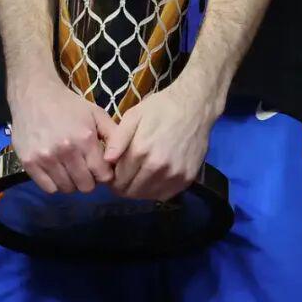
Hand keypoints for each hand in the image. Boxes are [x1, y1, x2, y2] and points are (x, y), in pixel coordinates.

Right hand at [9, 77, 115, 194]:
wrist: (36, 95)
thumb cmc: (69, 105)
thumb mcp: (97, 113)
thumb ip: (113, 135)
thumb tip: (121, 159)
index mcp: (85, 138)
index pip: (102, 175)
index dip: (105, 175)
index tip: (101, 169)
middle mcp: (66, 151)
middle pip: (85, 186)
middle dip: (90, 180)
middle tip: (86, 169)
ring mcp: (46, 158)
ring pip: (67, 189)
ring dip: (72, 182)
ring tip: (71, 169)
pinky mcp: (29, 163)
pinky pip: (48, 188)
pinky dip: (55, 184)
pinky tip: (57, 170)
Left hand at [103, 78, 220, 199]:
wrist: (195, 105)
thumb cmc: (161, 107)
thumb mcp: (134, 115)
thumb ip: (118, 139)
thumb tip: (106, 161)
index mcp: (141, 150)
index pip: (118, 179)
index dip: (112, 179)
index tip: (113, 173)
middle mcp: (158, 167)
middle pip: (132, 191)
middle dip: (123, 186)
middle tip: (124, 176)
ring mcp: (174, 174)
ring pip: (148, 195)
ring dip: (139, 189)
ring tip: (139, 176)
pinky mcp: (187, 178)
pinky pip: (165, 194)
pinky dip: (156, 190)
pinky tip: (154, 177)